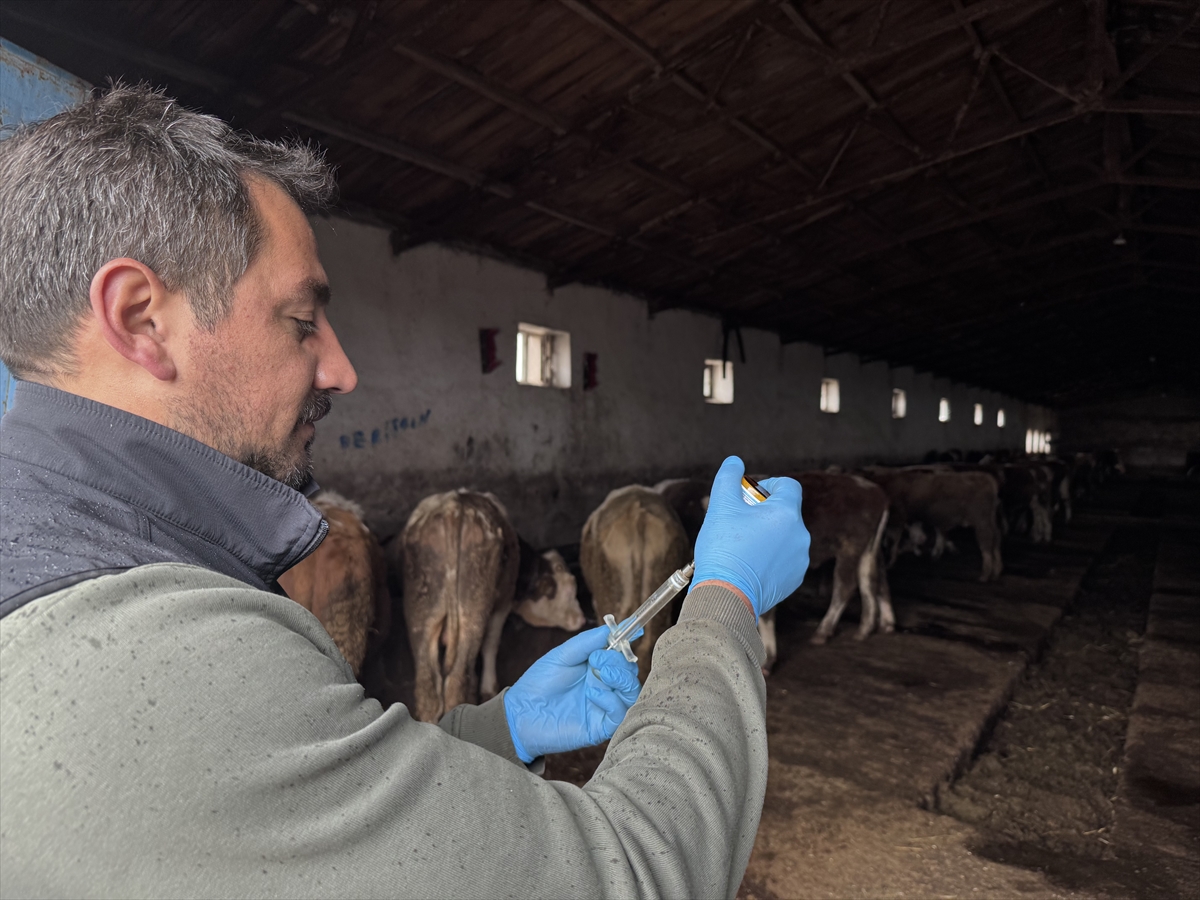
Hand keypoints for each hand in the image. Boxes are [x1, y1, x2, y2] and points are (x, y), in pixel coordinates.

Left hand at [504, 624, 641, 762]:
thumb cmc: (538, 683)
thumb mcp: (563, 655)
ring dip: (621, 678)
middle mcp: (604, 685)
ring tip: (602, 673)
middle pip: (629, 671)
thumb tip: (614, 628)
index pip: (621, 653)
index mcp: (596, 667)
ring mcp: (604, 705)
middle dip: (619, 661)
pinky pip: (619, 713)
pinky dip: (611, 699)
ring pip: (631, 691)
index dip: (627, 642)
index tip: (633, 629)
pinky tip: (592, 693)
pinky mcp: (601, 726)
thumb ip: (588, 641)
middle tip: (597, 659)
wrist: (520, 714)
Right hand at [691, 456, 809, 615]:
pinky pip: (785, 559)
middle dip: (764, 512)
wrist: (727, 594)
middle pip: (785, 512)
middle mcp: (800, 535)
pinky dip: (770, 557)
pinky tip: (749, 563)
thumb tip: (734, 461)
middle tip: (739, 522)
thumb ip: (728, 478)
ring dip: (768, 535)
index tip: (751, 495)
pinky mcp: (794, 579)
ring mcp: (800, 559)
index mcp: (787, 513)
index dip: (769, 484)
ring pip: (785, 537)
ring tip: (742, 545)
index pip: (789, 485)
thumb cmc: (724, 548)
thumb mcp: (721, 507)